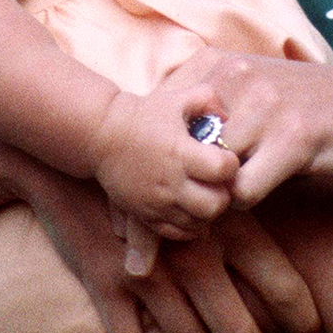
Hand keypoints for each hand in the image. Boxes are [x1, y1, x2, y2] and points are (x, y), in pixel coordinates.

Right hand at [22, 162, 323, 332]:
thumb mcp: (221, 154)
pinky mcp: (110, 285)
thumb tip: (305, 167)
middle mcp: (197, 257)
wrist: (92, 143)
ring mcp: (153, 276)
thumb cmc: (168, 146)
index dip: (305, 325)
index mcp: (232, 226)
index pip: (283, 288)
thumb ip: (256, 174)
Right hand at [92, 88, 238, 237]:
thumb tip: (227, 117)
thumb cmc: (144, 114)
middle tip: (216, 182)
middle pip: (216, 205)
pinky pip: (177, 234)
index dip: (231, 164)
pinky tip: (189, 209)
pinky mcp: (145, 214)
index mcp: (182, 152)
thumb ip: (209, 99)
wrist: (102, 135)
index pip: (224, 169)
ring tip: (203, 194)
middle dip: (223, 194)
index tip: (223, 157)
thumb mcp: (178, 99)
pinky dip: (189, 226)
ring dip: (207, 211)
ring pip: (198, 224)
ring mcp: (158, 202)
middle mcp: (171, 182)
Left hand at [163, 50, 332, 205]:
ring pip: (209, 174)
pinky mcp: (293, 138)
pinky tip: (271, 189)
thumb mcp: (253, 96)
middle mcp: (237, 76)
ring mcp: (265, 104)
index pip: (158, 116)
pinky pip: (243, 192)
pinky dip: (249, 203)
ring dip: (219, 193)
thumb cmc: (312, 112)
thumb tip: (150, 142)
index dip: (165, 154)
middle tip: (206, 192)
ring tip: (242, 189)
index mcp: (219, 63)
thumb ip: (206, 109)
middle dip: (187, 179)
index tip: (176, 172)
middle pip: (179, 150)